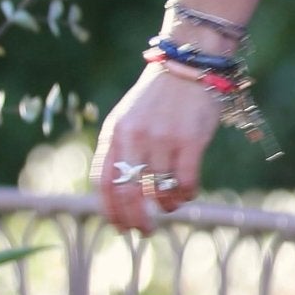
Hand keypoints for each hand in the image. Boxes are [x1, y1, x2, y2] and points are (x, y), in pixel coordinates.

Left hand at [91, 67, 220, 232]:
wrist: (188, 64)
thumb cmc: (157, 98)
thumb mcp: (127, 119)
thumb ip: (117, 151)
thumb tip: (117, 198)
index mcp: (114, 133)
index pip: (104, 183)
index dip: (111, 211)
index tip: (121, 226)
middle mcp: (134, 137)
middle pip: (128, 195)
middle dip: (136, 220)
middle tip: (145, 230)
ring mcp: (162, 139)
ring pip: (159, 192)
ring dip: (165, 206)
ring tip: (170, 205)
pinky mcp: (190, 140)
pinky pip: (185, 184)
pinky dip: (185, 196)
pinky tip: (186, 193)